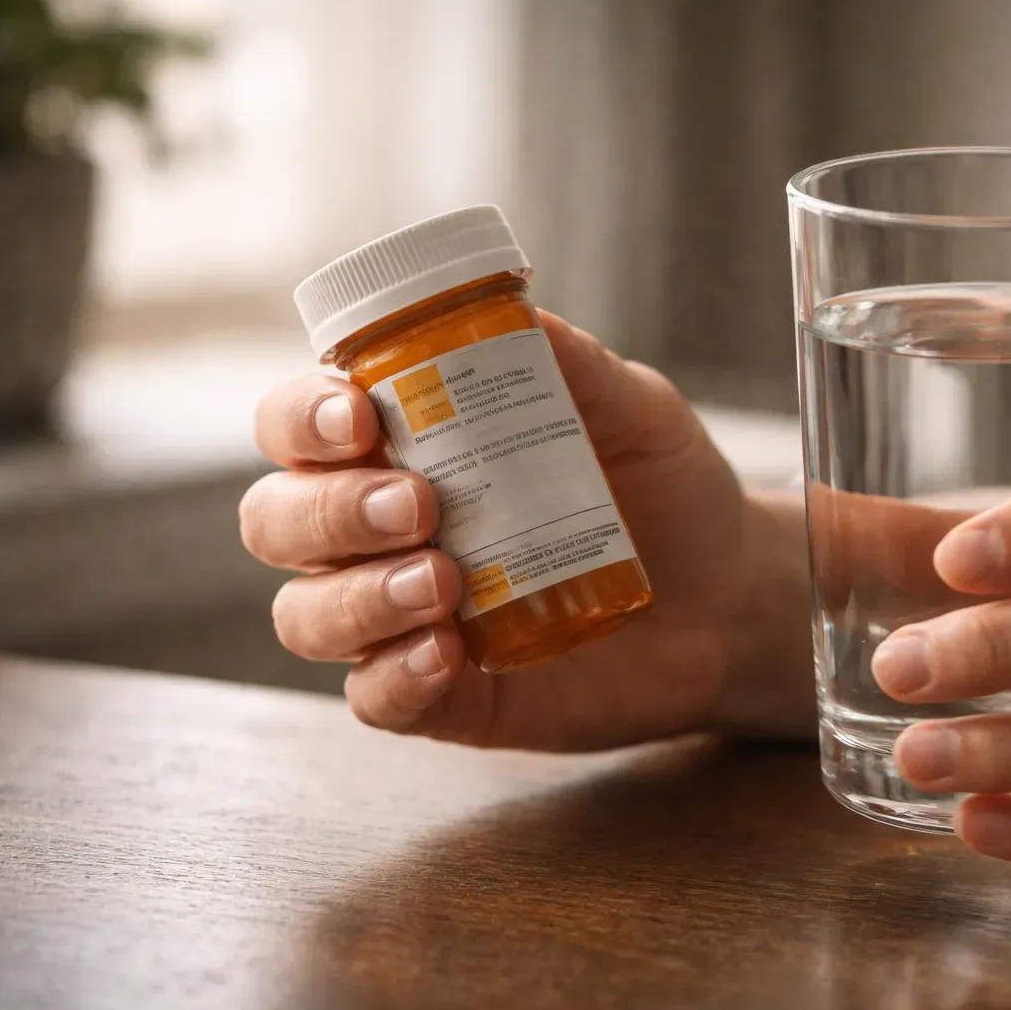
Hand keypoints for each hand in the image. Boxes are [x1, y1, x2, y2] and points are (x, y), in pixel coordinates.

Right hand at [239, 312, 811, 750]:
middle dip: (328, 509)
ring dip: (356, 596)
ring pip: (307, 615)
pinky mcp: (446, 696)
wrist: (733, 595)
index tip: (358, 415)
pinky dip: (394, 678)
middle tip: (419, 503)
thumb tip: (517, 310)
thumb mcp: (634, 412)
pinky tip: (446, 654)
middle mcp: (379, 532)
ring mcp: (404, 617)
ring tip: (441, 582)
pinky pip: (373, 699)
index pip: (298, 426)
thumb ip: (573, 365)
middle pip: (277, 520)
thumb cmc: (665, 491)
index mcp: (403, 447)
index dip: (302, 419)